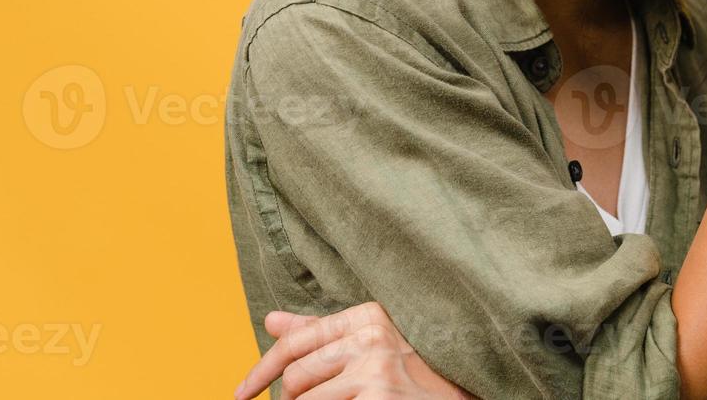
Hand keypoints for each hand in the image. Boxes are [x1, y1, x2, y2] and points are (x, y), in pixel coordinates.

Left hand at [233, 301, 478, 399]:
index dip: (260, 371)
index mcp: (369, 316)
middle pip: (296, 377)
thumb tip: (270, 321)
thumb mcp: (374, 343)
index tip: (241, 393)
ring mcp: (375, 371)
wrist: (465, 393)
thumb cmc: (417, 373)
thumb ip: (322, 332)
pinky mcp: (378, 398)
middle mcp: (371, 337)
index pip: (296, 342)